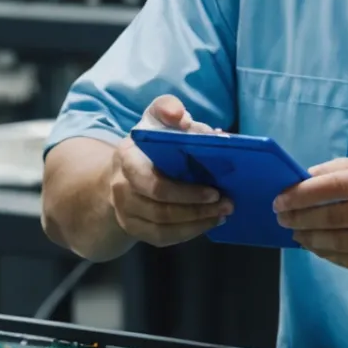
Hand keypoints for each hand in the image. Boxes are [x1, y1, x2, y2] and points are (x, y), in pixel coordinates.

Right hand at [107, 95, 232, 247]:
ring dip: (197, 222)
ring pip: (162, 227)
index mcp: (126, 157)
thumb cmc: (148, 144)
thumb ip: (167, 109)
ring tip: (223, 214)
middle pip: (159, 207)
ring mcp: (124, 211)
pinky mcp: (133, 228)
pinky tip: (207, 223)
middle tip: (227, 203)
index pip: (151, 181)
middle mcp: (120, 187)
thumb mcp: (154, 119)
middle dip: (197, 208)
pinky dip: (187, 232)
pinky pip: (161, 238)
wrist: (121, 173)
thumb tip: (186, 120)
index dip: (184, 191)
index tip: (214, 189)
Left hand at [273, 152, 347, 286]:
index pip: (335, 184)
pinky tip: (317, 246)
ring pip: (339, 243)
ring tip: (296, 233)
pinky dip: (328, 254)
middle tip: (281, 217)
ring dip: (310, 239)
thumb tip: (303, 178)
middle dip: (299, 218)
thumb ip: (346, 168)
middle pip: (334, 216)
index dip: (301, 194)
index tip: (280, 198)